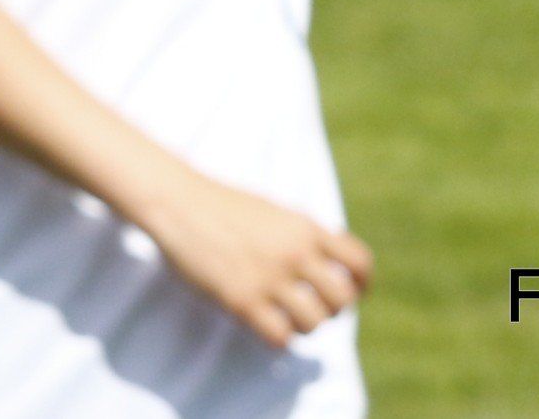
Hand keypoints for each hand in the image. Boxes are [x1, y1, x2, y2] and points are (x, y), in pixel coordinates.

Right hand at [136, 168, 372, 349]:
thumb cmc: (221, 206)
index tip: (350, 290)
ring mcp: (268, 277)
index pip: (359, 262)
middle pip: (342, 300)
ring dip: (303, 326)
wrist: (176, 201)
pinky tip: (264, 324)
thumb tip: (330, 269)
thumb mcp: (273, 212)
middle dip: (332, 310)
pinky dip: (278, 338)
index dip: (361, 283)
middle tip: (312, 307)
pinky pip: (281, 338)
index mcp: (304, 228)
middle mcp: (293, 253)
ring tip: (284, 316)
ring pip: (314, 323)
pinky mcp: (243, 300)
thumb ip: (302, 237)